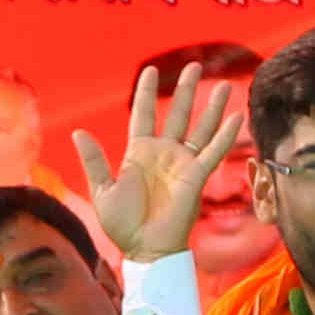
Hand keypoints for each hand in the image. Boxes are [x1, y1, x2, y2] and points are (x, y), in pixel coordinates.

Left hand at [72, 67, 249, 262]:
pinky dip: (224, 135)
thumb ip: (94, 161)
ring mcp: (181, 164)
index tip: (151, 70)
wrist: (144, 249)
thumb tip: (78, 132)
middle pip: (177, 114)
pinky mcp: (196, 177)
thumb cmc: (122, 225)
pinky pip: (213, 152)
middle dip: (186, 90)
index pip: (144, 115)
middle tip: (195, 65)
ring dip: (211, 107)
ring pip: (200, 128)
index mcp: (138, 154)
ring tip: (222, 84)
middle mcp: (163, 154)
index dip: (148, 93)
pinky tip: (235, 116)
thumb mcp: (102, 190)